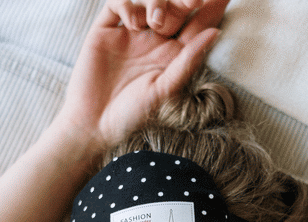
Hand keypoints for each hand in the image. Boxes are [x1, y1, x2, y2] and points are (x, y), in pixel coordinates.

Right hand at [56, 0, 227, 152]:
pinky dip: (126, 5)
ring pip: (148, 1)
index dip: (211, 9)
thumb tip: (216, 33)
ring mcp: (130, 34)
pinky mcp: (105, 31)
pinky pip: (117, 4)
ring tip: (155, 22)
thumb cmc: (132, 114)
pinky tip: (132, 22)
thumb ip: (188, 61)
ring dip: (156, 3)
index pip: (196, 26)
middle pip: (175, 8)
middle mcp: (153, 42)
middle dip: (186, 0)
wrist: (92, 123)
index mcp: (173, 56)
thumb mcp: (165, 90)